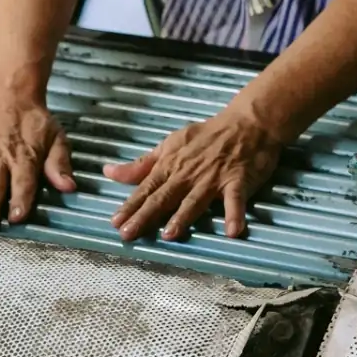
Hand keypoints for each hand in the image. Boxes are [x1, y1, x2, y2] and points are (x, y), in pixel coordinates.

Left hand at [102, 104, 285, 241]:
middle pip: (163, 197)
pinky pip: (236, 200)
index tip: (114, 222)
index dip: (130, 206)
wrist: (247, 122)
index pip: (146, 188)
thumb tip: (109, 172)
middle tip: (128, 234)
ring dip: (182, 216)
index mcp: (171, 166)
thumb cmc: (206, 137)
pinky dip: (235, 215)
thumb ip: (141, 165)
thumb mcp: (169, 146)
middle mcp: (188, 174)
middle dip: (144, 216)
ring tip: (169, 234)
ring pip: (195, 199)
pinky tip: (232, 232)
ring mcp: (213, 178)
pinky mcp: (238, 180)